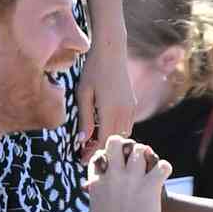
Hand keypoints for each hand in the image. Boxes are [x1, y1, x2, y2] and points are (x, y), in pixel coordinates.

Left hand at [75, 41, 134, 161]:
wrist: (112, 51)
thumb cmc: (93, 69)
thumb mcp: (83, 94)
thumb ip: (85, 118)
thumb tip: (81, 140)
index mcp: (111, 111)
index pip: (103, 141)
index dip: (92, 153)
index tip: (80, 160)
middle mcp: (124, 112)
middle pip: (113, 141)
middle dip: (99, 150)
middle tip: (84, 155)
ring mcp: (130, 108)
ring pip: (121, 135)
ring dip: (108, 141)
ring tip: (91, 144)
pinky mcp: (132, 104)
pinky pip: (125, 126)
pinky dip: (114, 132)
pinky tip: (102, 130)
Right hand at [87, 134, 170, 211]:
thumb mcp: (95, 210)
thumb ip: (96, 194)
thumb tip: (89, 187)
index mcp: (97, 183)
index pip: (98, 156)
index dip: (108, 157)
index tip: (115, 165)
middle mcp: (113, 176)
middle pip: (116, 142)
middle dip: (126, 146)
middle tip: (133, 158)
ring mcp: (131, 179)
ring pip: (140, 149)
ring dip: (146, 155)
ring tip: (150, 166)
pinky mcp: (150, 186)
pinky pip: (161, 165)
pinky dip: (164, 168)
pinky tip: (163, 175)